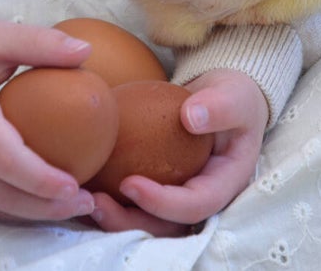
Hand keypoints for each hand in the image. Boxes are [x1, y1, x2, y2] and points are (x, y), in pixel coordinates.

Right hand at [0, 14, 95, 220]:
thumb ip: (40, 42)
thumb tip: (86, 51)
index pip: (0, 155)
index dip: (37, 176)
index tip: (73, 184)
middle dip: (42, 206)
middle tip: (85, 202)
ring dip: (29, 212)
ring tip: (70, 207)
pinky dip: (8, 207)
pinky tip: (39, 202)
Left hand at [89, 68, 268, 235]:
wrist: (223, 98)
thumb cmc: (232, 95)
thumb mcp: (234, 94)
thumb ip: (219, 105)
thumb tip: (190, 117)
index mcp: (226, 182)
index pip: (196, 204)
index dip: (163, 203)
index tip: (129, 184)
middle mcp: (204, 196)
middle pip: (168, 225)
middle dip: (131, 221)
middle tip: (96, 203)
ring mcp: (183, 194)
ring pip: (149, 219)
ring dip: (117, 216)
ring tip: (86, 198)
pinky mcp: (164, 184)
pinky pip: (138, 199)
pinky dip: (113, 195)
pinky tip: (88, 181)